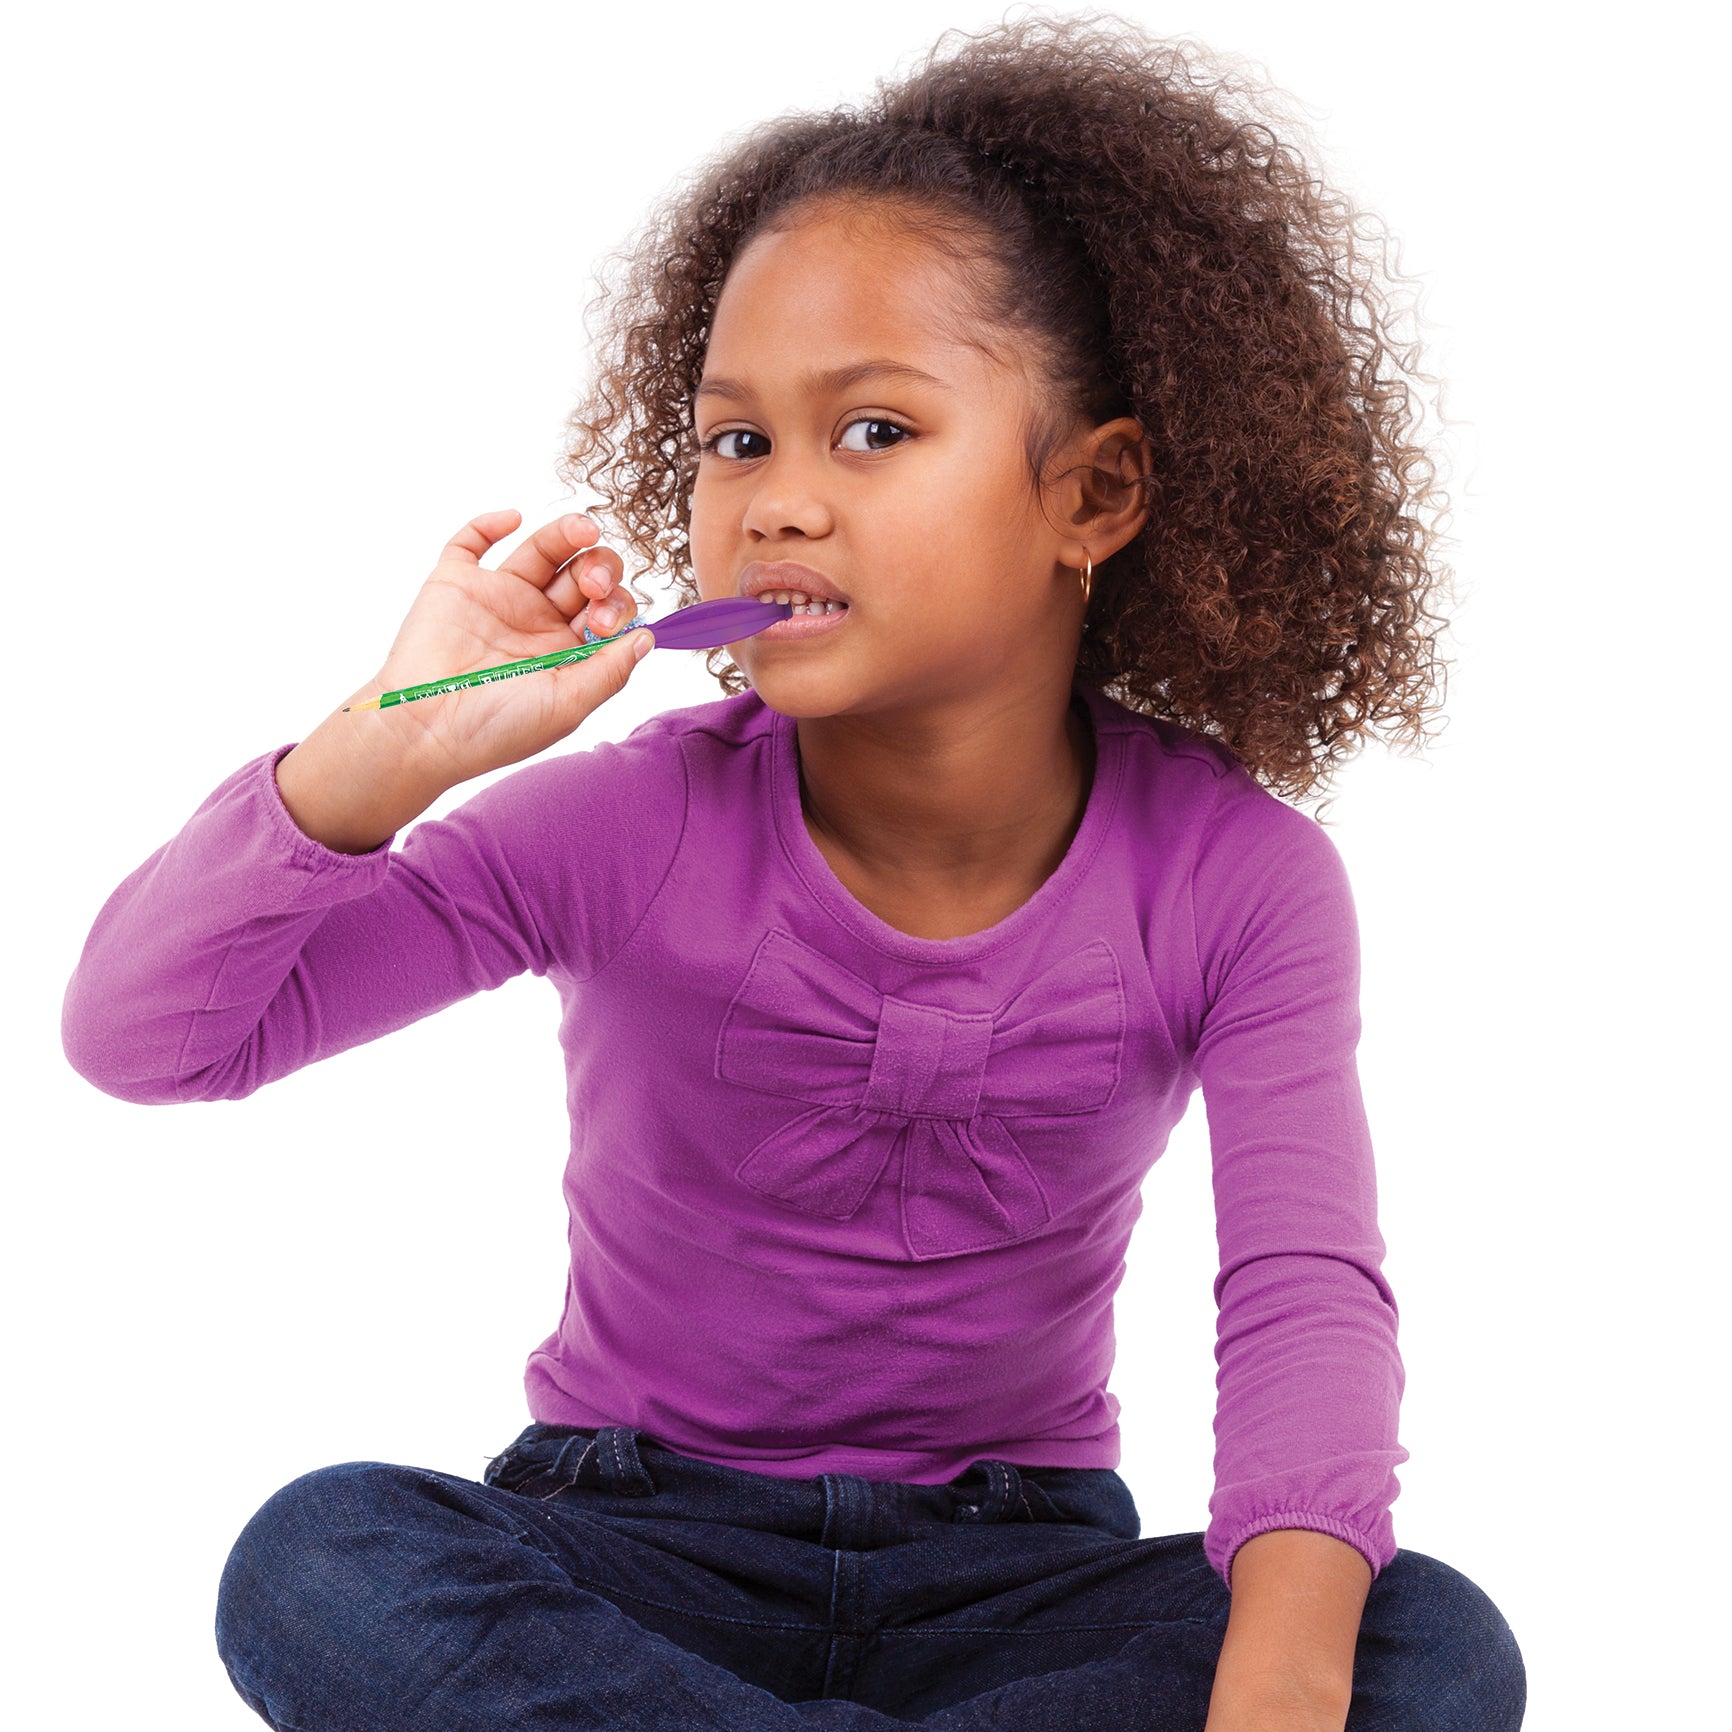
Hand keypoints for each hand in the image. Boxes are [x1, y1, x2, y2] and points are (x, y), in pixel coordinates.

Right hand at [276, 509, 646, 851]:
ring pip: (543, 549)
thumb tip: (647, 637)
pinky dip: (489, 522)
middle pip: (584, 573)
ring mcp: (498, 598)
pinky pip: (472, 541)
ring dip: (568, 534)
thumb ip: (610, 670)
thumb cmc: (494, 729)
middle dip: (600, 568)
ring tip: (583, 530)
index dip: (617, 605)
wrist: (424, 729)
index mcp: (567, 651)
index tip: (602, 622)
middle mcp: (537, 620)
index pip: (609, 609)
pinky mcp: (456, 583)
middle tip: (592, 583)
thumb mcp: (567, 706)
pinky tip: (512, 519)